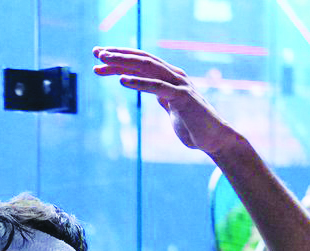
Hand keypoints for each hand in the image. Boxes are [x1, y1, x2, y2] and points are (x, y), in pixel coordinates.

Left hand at [93, 46, 238, 155]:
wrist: (213, 139)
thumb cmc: (192, 125)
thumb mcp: (172, 108)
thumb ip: (163, 97)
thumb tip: (155, 94)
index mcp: (170, 77)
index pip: (141, 62)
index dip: (120, 58)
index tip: (99, 59)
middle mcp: (174, 75)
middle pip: (142, 59)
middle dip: (117, 55)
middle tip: (96, 53)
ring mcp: (179, 84)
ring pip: (148, 67)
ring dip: (124, 62)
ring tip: (104, 61)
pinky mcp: (182, 97)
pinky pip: (157, 87)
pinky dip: (139, 82)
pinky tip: (122, 80)